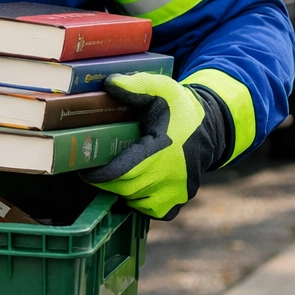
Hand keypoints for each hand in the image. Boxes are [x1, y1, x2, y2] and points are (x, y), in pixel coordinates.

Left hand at [82, 72, 230, 219]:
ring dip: (122, 191)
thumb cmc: (180, 109)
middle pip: (125, 188)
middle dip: (106, 182)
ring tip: (114, 174)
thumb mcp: (162, 89)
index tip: (83, 170)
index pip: (122, 172)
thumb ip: (136, 85)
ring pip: (136, 202)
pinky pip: (152, 212)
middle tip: (94, 170)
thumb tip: (108, 83)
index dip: (99, 176)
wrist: (211, 129)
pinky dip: (139, 203)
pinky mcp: (180, 200)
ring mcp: (177, 191)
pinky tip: (134, 186)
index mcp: (162, 149)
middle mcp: (171, 175)